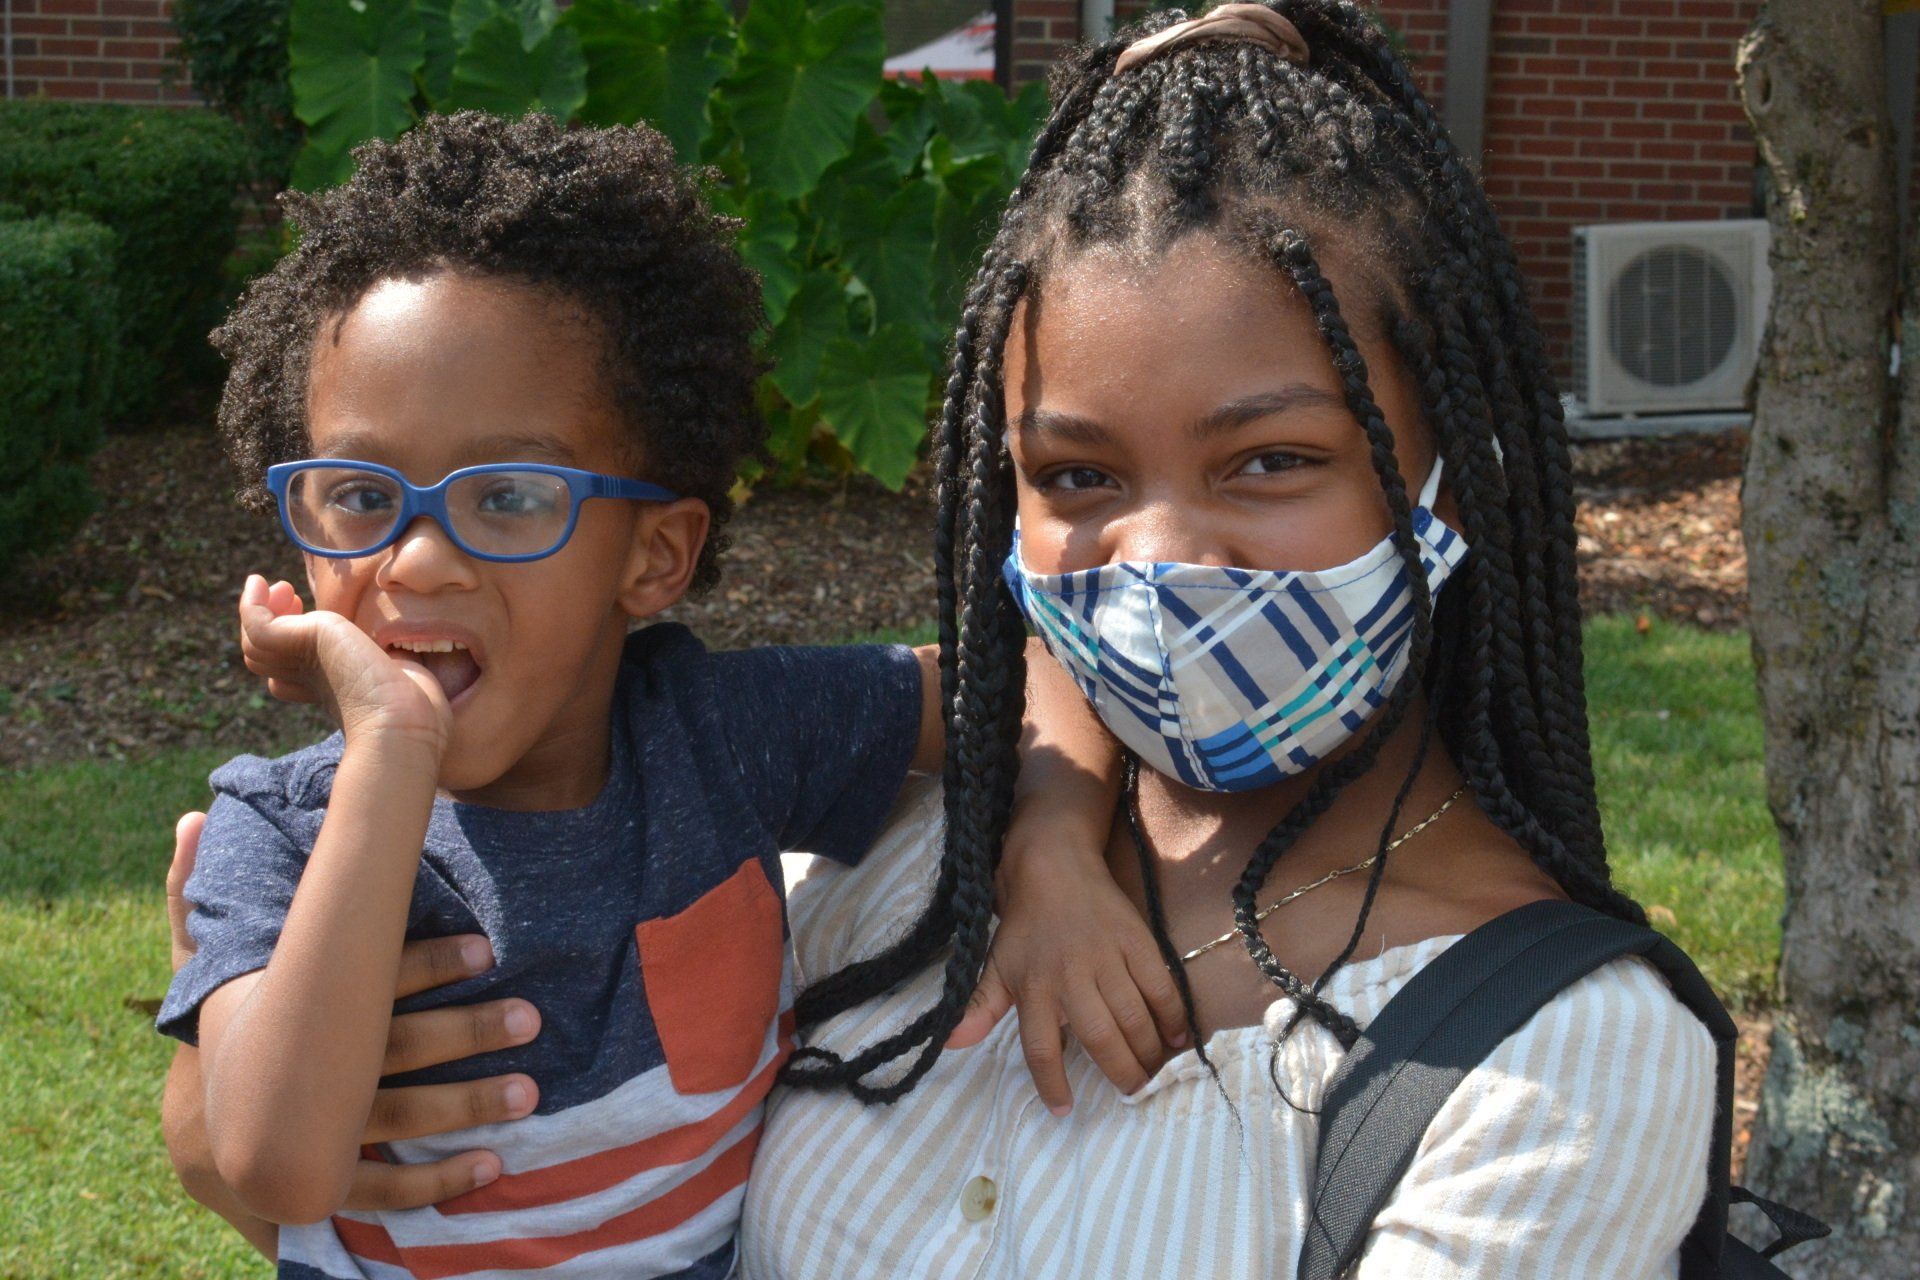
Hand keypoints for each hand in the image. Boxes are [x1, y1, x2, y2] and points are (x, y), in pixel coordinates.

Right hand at [163, 814, 540, 1225]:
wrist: (202, 1136)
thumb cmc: (223, 1031)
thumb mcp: (205, 965)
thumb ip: (200, 896)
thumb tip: (193, 814)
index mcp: (289, 1016)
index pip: (364, 983)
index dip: (424, 963)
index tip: (486, 945)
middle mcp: (309, 1076)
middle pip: (394, 1051)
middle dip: (465, 1033)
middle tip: (531, 1016)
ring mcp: (320, 1136)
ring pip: (402, 1120)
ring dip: (469, 1106)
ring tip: (532, 1092)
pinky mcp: (332, 1182)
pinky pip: (388, 1190)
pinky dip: (441, 1182)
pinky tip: (494, 1165)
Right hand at [237, 575, 451, 752]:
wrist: (404, 723)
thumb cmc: (418, 711)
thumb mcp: (404, 680)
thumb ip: (396, 667)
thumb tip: (403, 657)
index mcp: (334, 692)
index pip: (291, 673)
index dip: (291, 644)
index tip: (303, 611)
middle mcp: (311, 681)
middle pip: (268, 656)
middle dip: (275, 622)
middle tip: (290, 594)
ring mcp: (301, 665)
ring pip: (258, 644)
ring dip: (263, 611)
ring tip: (281, 588)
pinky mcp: (297, 647)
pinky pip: (257, 627)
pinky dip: (250, 605)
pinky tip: (258, 582)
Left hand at [946, 839, 1188, 1114]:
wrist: (1054, 863)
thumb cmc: (1024, 924)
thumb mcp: (995, 965)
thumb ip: (979, 1008)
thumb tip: (948, 1043)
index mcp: (1033, 985)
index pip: (1040, 1047)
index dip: (1052, 1084)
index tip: (1064, 1110)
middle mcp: (1070, 974)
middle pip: (1098, 1036)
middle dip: (1119, 1072)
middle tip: (1132, 1094)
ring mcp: (1107, 956)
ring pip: (1132, 1016)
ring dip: (1146, 1051)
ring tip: (1152, 1075)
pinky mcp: (1137, 940)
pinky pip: (1159, 985)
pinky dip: (1171, 1015)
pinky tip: (1176, 1039)